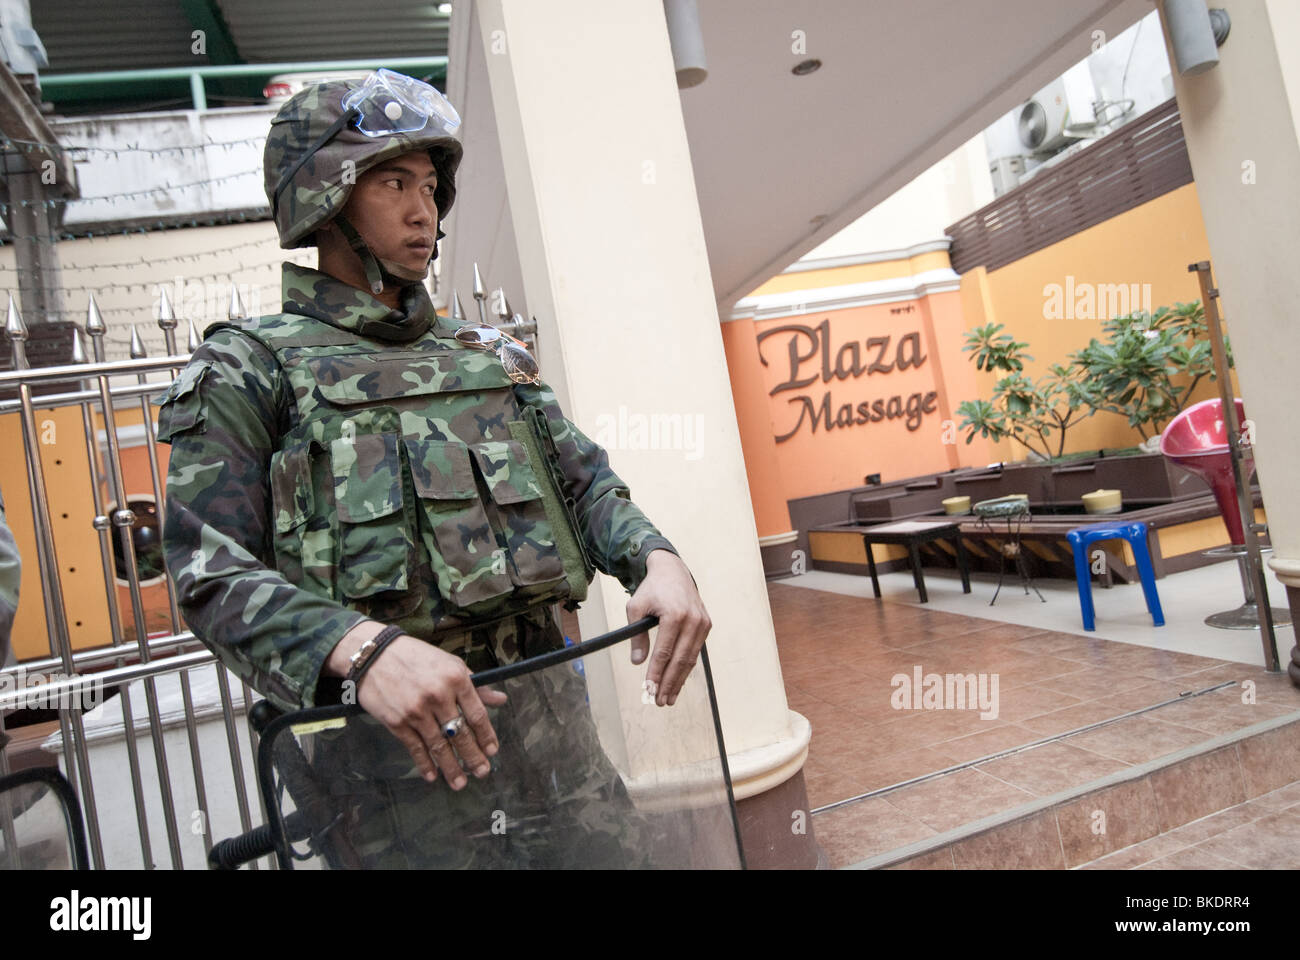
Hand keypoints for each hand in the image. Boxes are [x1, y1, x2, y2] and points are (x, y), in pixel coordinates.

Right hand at [329, 626, 506, 788]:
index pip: (477, 714)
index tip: (492, 751)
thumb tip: (500, 700)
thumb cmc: (415, 656)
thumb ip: (475, 684)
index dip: (486, 736)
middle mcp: (438, 695)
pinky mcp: (397, 722)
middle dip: (473, 756)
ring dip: (451, 767)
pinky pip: (415, 748)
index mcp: (455, 678)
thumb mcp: (449, 663)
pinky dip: (424, 764)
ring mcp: (416, 711)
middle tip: (482, 772)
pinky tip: (432, 776)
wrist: (374, 655)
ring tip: (460, 782)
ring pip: (439, 745)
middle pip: (460, 733)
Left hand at [625, 549, 711, 706]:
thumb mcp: (635, 607)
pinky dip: (686, 667)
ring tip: (668, 698)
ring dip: (679, 680)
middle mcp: (693, 620)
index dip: (656, 673)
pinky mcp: (706, 625)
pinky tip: (677, 681)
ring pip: (690, 658)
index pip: (664, 651)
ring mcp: (702, 623)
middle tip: (659, 700)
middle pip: (680, 659)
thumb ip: (636, 635)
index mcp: (675, 614)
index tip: (648, 689)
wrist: (673, 571)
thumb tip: (638, 662)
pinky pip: (695, 651)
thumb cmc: (652, 589)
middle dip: (669, 682)